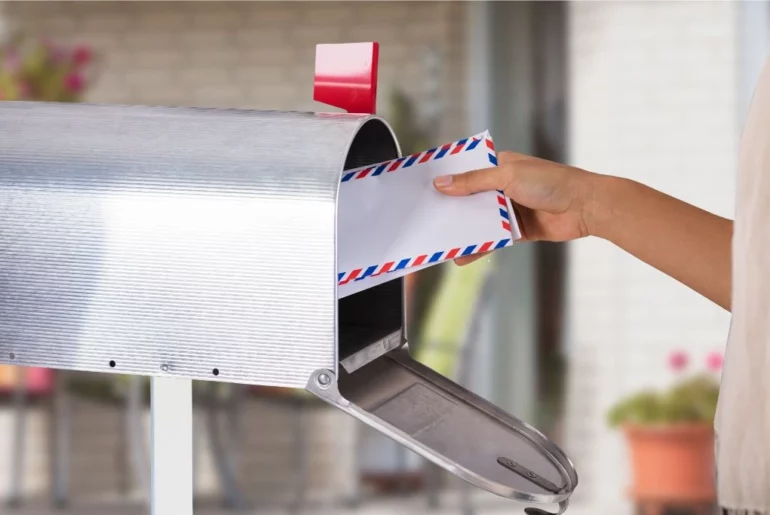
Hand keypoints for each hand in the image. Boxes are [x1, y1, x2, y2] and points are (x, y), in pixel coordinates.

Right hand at [433, 151, 598, 264]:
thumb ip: (474, 182)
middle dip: (451, 208)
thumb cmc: (552, 182)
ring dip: (464, 230)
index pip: (467, 169)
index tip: (425, 188)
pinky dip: (479, 247)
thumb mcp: (508, 176)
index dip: (447, 178)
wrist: (585, 207)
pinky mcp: (518, 230)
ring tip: (441, 241)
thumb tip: (442, 183)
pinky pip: (493, 239)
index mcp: (500, 165)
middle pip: (470, 198)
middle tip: (427, 218)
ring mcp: (510, 208)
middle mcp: (503, 185)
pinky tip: (463, 256)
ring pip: (480, 220)